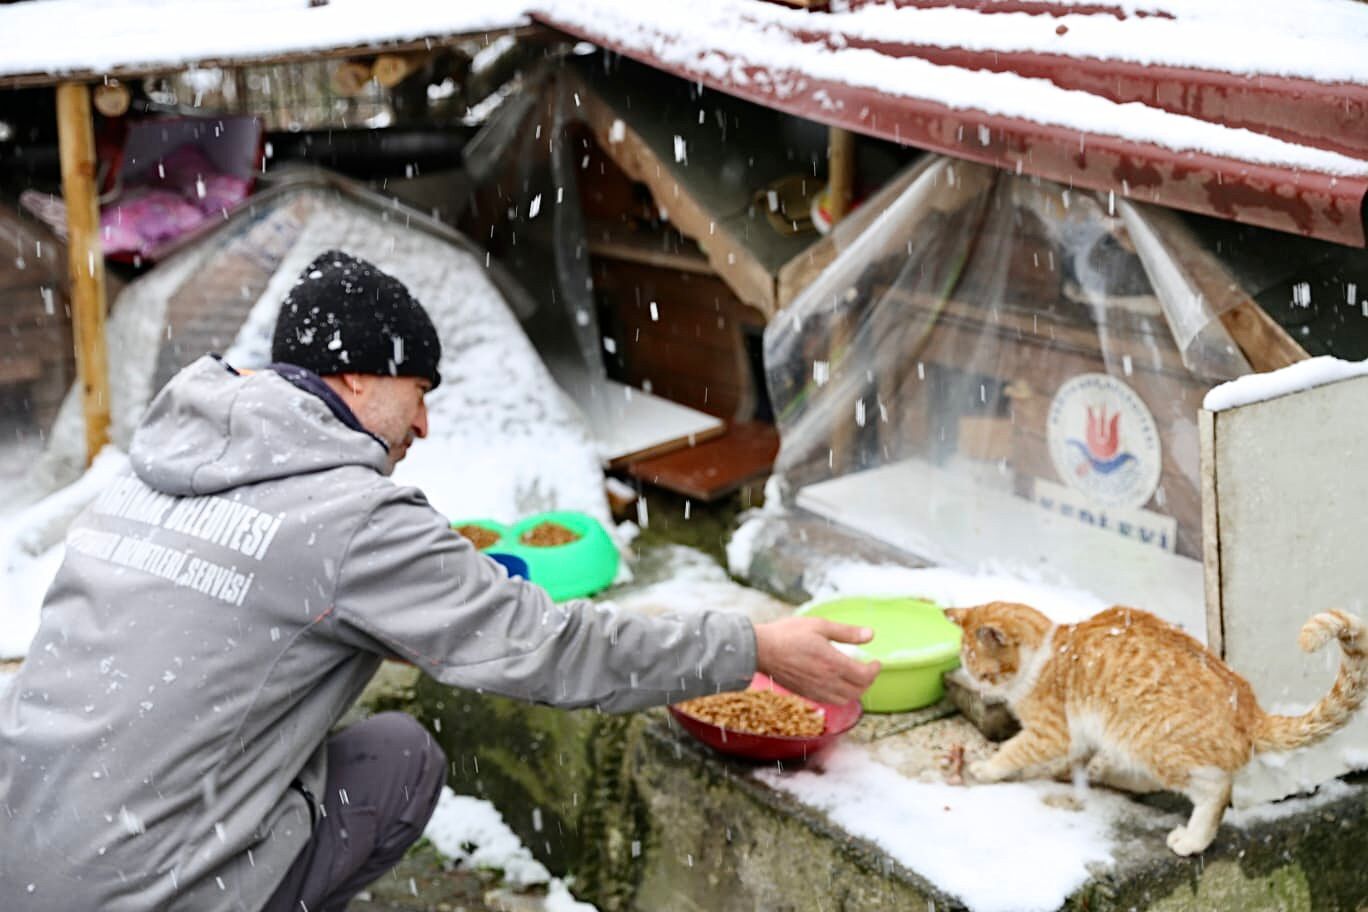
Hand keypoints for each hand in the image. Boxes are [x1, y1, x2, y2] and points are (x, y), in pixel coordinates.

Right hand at [752, 616, 881, 704]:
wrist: (761, 650)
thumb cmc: (788, 634)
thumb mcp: (820, 625)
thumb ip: (847, 632)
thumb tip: (870, 635)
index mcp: (833, 663)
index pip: (864, 675)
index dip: (874, 670)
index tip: (876, 662)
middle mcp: (827, 681)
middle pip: (858, 690)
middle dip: (868, 681)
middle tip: (868, 670)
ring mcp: (816, 690)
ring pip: (845, 699)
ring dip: (856, 691)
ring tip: (855, 679)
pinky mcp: (806, 694)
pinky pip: (831, 701)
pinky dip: (841, 696)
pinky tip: (837, 684)